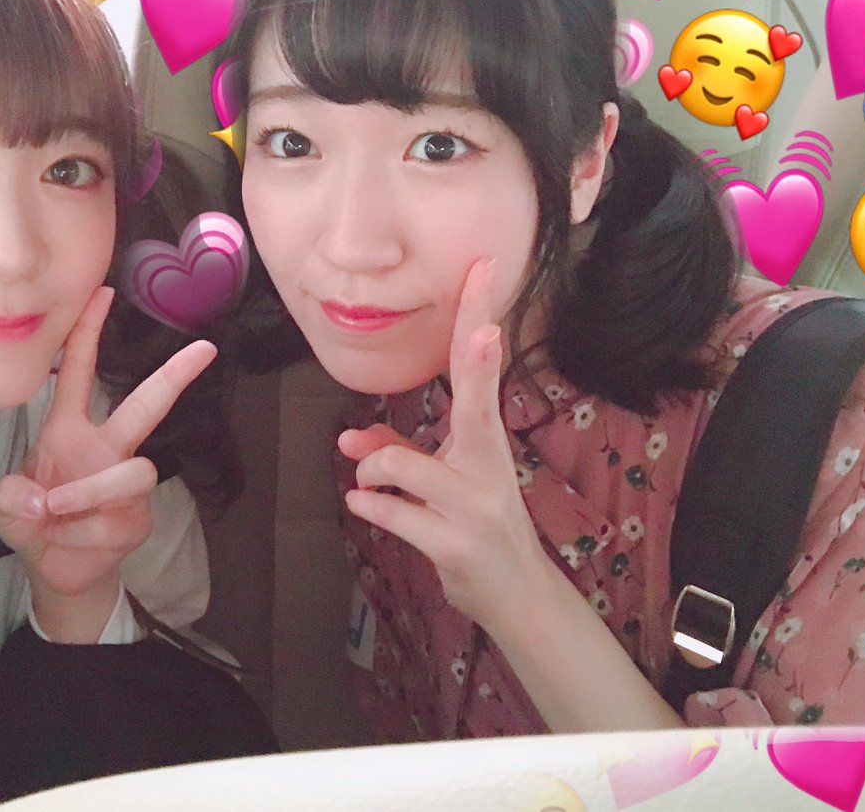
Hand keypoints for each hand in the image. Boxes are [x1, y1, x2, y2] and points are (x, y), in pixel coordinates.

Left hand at [0, 287, 215, 630]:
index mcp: (69, 430)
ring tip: (53, 513)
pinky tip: (65, 542)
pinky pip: (116, 521)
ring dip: (88, 494)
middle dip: (175, 376)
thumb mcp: (4, 507)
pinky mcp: (138, 520)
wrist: (54, 571)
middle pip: (147, 405)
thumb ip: (11, 499)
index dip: (88, 332)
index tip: (104, 291)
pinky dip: (82, 535)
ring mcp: (126, 484)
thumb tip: (44, 499)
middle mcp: (106, 449)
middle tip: (205, 349)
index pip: (80, 372)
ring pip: (134, 473)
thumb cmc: (31, 522)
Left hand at [339, 259, 548, 624]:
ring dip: (368, 472)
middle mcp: (488, 465)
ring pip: (399, 464)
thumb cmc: (474, 526)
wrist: (516, 595)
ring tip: (367, 488)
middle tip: (486, 323)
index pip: (480, 368)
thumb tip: (348, 441)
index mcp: (485, 440)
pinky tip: (363, 505)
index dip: (477, 318)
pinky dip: (369, 506)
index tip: (482, 269)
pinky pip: (393, 513)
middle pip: (478, 399)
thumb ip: (396, 456)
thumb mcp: (441, 485)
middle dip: (478, 356)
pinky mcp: (456, 544)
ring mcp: (476, 506)